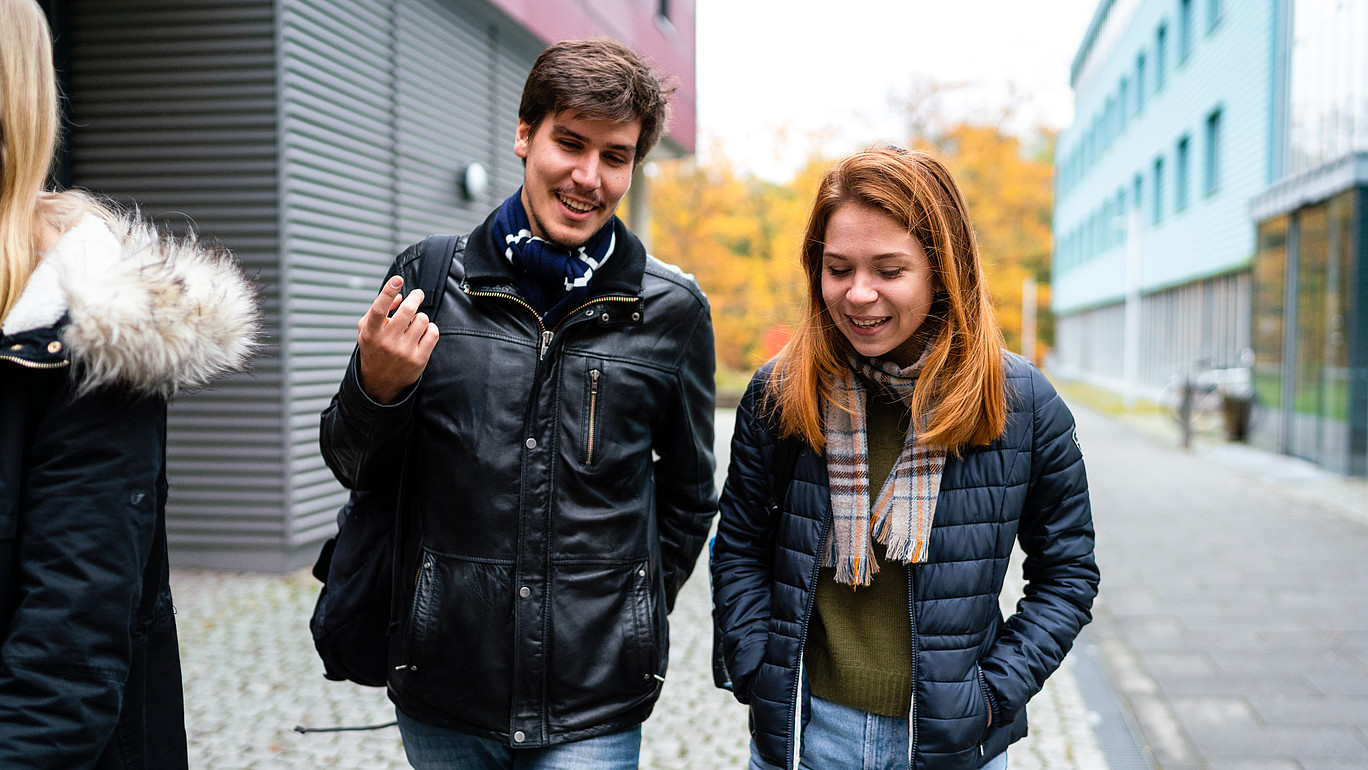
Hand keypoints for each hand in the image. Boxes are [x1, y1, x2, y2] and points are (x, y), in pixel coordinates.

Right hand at [356, 276, 438, 403]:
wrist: (380, 383)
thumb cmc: (374, 349)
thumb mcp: (367, 329)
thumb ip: (378, 309)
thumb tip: (400, 296)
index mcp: (371, 332)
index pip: (379, 309)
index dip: (388, 291)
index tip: (397, 279)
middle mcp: (387, 341)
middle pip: (408, 310)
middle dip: (416, 297)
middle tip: (418, 294)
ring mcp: (404, 351)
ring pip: (423, 320)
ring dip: (421, 317)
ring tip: (414, 323)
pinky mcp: (419, 359)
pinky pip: (433, 333)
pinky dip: (431, 328)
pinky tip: (424, 332)